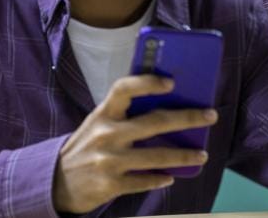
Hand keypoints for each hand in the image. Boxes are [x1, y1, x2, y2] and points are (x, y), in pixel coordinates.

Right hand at [52, 75, 217, 213]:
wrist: (56, 181)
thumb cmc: (87, 145)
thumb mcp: (98, 123)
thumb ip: (124, 114)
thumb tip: (167, 106)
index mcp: (103, 113)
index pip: (124, 89)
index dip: (148, 82)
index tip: (172, 82)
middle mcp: (106, 134)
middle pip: (154, 122)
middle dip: (187, 118)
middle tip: (211, 115)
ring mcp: (109, 160)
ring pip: (157, 156)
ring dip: (184, 156)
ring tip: (201, 155)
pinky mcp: (111, 184)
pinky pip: (145, 180)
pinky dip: (161, 178)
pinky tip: (171, 176)